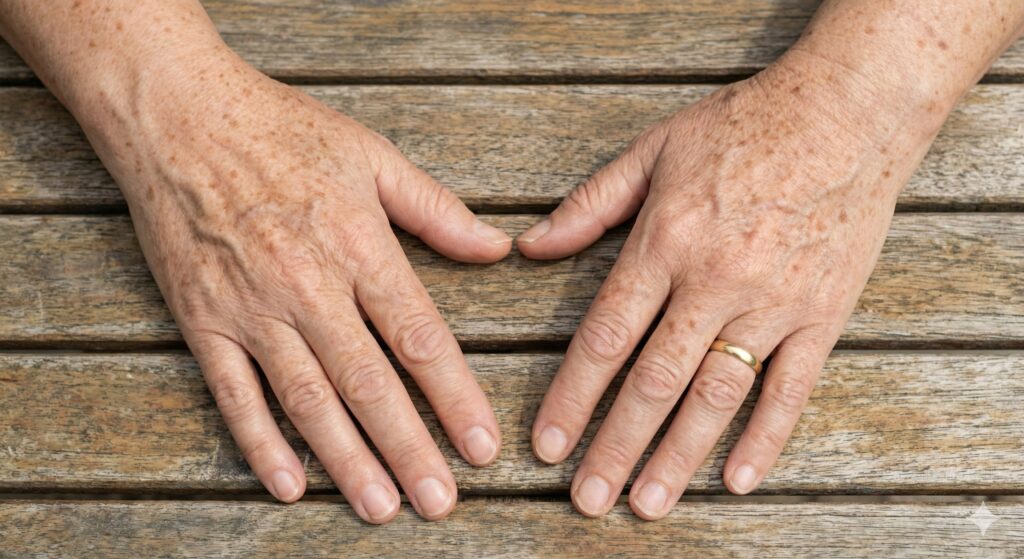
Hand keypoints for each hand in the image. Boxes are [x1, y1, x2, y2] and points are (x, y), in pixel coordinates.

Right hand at [93, 54, 510, 521]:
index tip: (482, 446)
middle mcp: (309, 286)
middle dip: (409, 448)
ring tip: (381, 508)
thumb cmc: (283, 130)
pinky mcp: (203, 320)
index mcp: (360, 246)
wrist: (180, 114)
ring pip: (307, 400)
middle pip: (369, 383)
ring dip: (346, 461)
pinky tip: (288, 484)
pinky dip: (260, 443)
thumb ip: (437, 210)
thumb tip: (497, 248)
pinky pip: (234, 394)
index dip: (454, 397)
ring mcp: (252, 309)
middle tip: (441, 502)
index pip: (419, 337)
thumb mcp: (373, 155)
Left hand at [518, 52, 944, 518]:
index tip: (547, 445)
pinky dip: (764, 439)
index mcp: (664, 243)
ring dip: (676, 456)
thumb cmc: (742, 125)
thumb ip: (589, 205)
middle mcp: (713, 282)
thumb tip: (530, 247)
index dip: (571, 397)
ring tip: (647, 505)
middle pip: (653, 382)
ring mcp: (772, 304)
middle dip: (614, 447)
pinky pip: (790, 390)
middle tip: (588, 501)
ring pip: (715, 397)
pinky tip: (736, 480)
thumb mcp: (652, 149)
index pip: (605, 337)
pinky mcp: (822, 316)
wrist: (846, 112)